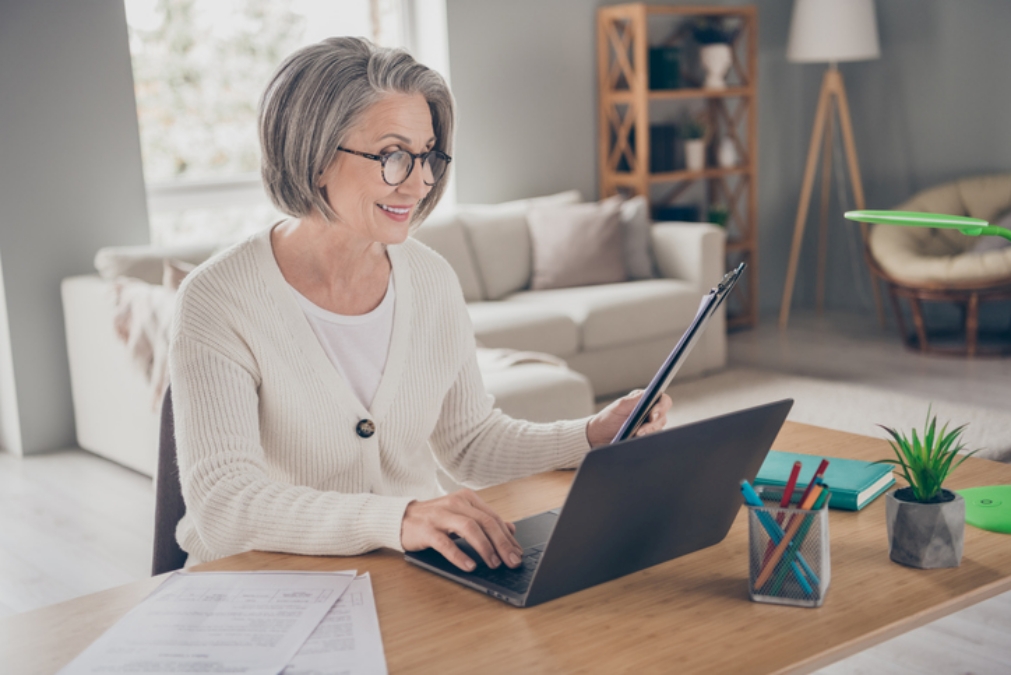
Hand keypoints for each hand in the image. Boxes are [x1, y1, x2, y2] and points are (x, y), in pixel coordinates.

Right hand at [401, 489, 522, 571]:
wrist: (401, 518)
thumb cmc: (434, 519)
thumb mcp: (461, 516)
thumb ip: (484, 520)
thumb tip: (511, 530)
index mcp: (466, 499)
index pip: (493, 517)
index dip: (508, 537)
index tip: (518, 553)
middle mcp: (455, 504)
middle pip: (486, 522)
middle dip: (502, 543)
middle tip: (512, 561)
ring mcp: (440, 516)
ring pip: (469, 528)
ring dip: (485, 548)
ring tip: (494, 563)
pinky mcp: (426, 530)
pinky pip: (445, 543)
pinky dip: (459, 555)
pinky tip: (470, 566)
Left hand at [586, 389, 672, 446]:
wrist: (598, 437)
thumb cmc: (608, 418)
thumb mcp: (619, 406)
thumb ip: (635, 400)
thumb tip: (649, 394)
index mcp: (645, 400)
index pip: (663, 401)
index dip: (661, 407)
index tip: (652, 415)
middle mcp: (650, 413)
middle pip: (662, 417)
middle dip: (652, 425)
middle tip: (640, 431)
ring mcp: (649, 428)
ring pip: (658, 431)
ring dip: (647, 434)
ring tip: (634, 436)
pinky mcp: (646, 439)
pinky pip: (652, 441)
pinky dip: (645, 441)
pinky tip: (635, 442)